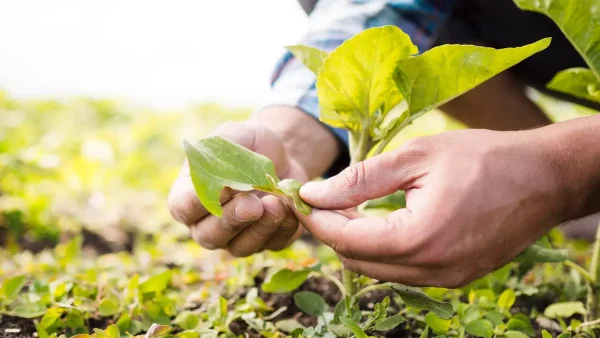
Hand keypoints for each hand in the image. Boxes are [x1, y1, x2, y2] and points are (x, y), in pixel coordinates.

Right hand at [168, 120, 309, 256]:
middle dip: (232, 220)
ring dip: (259, 228)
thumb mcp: (233, 135)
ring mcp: (237, 237)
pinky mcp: (268, 241)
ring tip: (276, 204)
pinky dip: (283, 228)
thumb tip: (221, 181)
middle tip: (252, 203)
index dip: (198, 203)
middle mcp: (208, 224)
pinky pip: (273, 244)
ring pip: (241, 247)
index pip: (183, 208)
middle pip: (209, 236)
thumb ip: (220, 153)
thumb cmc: (248, 144)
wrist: (283, 154)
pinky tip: (290, 207)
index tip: (221, 188)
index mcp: (190, 196)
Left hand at [295, 128, 573, 287]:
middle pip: (357, 261)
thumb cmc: (484, 157)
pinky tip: (380, 220)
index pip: (346, 239)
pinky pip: (402, 271)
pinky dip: (382, 249)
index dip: (317, 219)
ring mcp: (445, 280)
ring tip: (347, 206)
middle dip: (332, 231)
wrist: (545, 178)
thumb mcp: (415, 157)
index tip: (300, 197)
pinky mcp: (455, 278)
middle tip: (320, 199)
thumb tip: (313, 193)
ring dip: (356, 242)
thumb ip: (359, 179)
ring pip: (378, 270)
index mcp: (419, 238)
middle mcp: (431, 270)